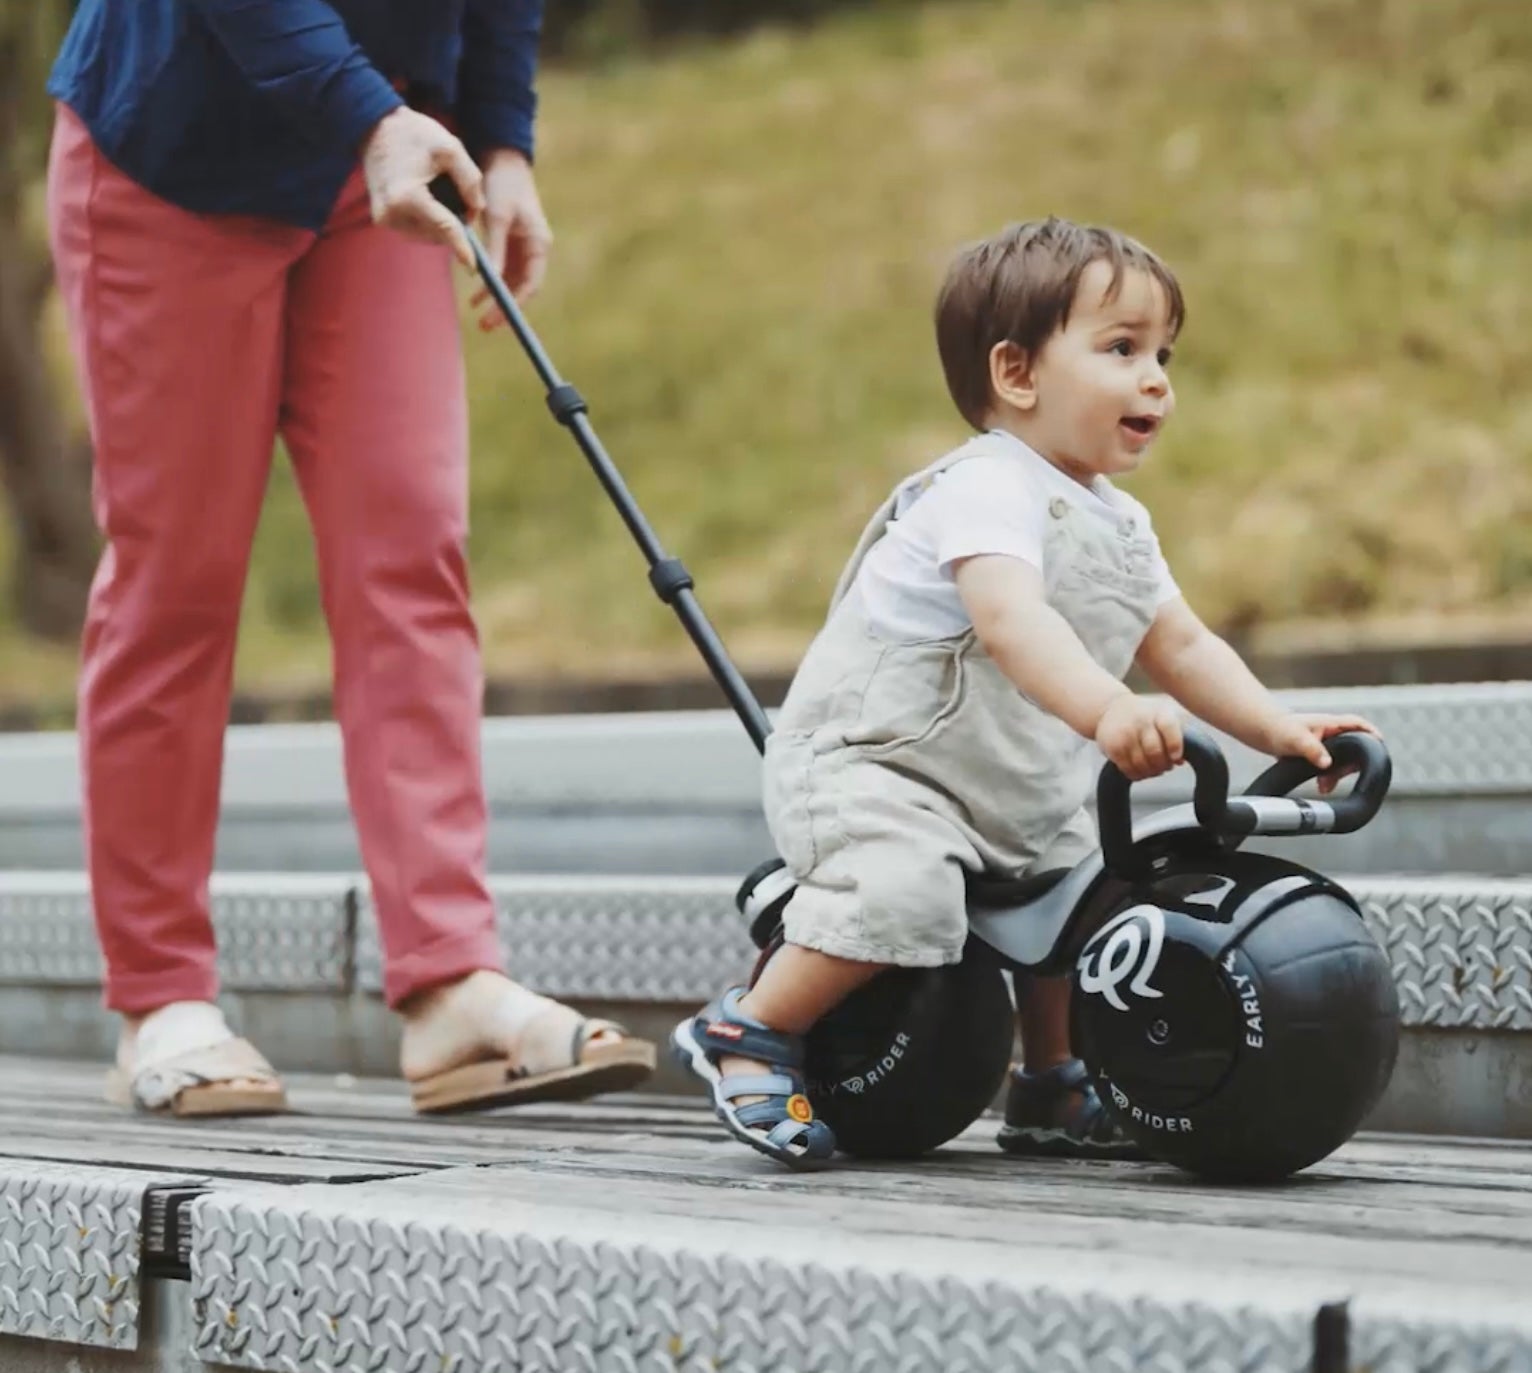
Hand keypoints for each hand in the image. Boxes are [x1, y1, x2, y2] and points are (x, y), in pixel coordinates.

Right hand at [361, 107, 484, 266]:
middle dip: (455, 226)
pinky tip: (431, 202)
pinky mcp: (382, 219)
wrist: (375, 127)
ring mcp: (384, 219)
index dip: (461, 247)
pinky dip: (428, 221)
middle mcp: (391, 213)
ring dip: (441, 225)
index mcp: (407, 196)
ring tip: (443, 195)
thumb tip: (477, 211)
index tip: (474, 266)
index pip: (443, 228)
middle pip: (436, 234)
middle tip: (463, 202)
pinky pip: (414, 229)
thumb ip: (470, 180)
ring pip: (426, 234)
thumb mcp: (450, 149)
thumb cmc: (413, 134)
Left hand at [473, 149, 552, 325]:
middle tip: (485, 326)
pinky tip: (475, 292)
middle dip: (504, 307)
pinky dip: (490, 281)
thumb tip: (490, 282)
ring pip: (511, 282)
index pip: (530, 285)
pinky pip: (503, 270)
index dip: (514, 305)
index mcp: (538, 244)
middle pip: (522, 288)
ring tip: (475, 311)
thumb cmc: (503, 185)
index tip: (497, 318)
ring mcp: (523, 247)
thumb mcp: (496, 218)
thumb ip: (494, 251)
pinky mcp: (510, 242)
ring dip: (495, 297)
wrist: (501, 158)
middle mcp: (534, 249)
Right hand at [1095, 695, 1184, 780]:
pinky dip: (1137, 775)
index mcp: (1158, 713)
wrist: (1111, 709)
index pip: (1169, 728)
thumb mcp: (1162, 718)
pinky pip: (1128, 768)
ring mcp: (1125, 735)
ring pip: (1141, 764)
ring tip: (1153, 770)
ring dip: (1150, 772)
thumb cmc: (1144, 717)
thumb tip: (1180, 761)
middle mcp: (1141, 722)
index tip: (1176, 758)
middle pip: (1155, 751)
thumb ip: (1174, 737)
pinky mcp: (1113, 747)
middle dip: (1162, 765)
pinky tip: (1140, 771)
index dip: (1175, 746)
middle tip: (1164, 767)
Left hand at [1261, 713, 1381, 794]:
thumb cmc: (1279, 730)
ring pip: (1341, 761)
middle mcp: (1330, 733)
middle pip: (1354, 748)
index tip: (1379, 743)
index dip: (1370, 733)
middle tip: (1342, 775)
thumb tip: (1327, 764)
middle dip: (1350, 764)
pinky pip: (1330, 768)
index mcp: (1329, 724)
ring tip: (1325, 785)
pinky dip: (1328, 778)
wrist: (1261, 732)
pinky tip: (1322, 787)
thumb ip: (1313, 750)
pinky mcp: (1317, 755)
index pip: (1357, 724)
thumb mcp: (1296, 740)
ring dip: (1337, 774)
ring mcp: (1324, 744)